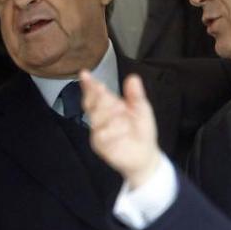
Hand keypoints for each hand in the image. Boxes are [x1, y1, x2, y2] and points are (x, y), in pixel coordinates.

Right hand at [80, 71, 158, 188]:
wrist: (145, 154)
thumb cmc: (141, 131)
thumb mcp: (142, 109)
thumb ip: (136, 95)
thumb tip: (133, 78)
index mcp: (109, 105)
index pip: (95, 93)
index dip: (89, 84)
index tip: (85, 74)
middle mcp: (101, 117)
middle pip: (91, 102)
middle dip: (100, 98)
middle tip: (117, 102)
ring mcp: (98, 130)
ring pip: (96, 118)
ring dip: (111, 116)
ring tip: (125, 120)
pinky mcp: (100, 145)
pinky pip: (102, 134)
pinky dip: (114, 131)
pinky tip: (124, 132)